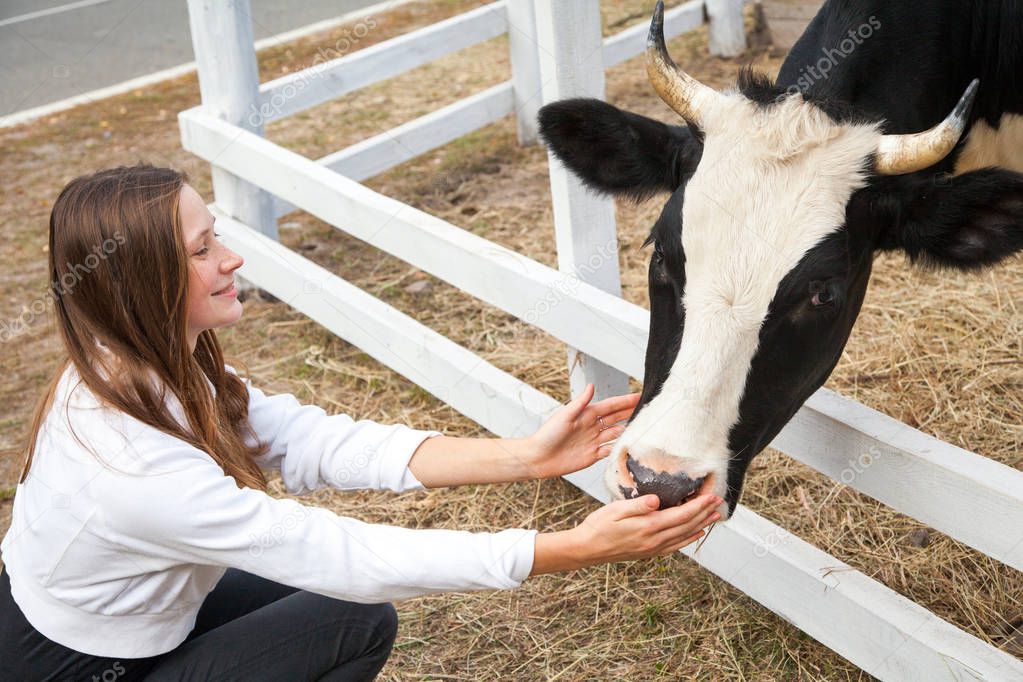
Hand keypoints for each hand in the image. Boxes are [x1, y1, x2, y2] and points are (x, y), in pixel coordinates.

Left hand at [522, 384, 640, 478]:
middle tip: (647, 408)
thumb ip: (580, 402)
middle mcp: (592, 426)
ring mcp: (593, 441)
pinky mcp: (592, 455)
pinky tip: (630, 445)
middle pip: (616, 418)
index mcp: (586, 414)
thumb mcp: (564, 416)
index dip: (625, 401)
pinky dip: (620, 447)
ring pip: (616, 433)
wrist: (538, 458)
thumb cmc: (548, 435)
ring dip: (628, 429)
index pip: (611, 406)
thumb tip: (591, 386)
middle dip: (631, 412)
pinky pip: (610, 450)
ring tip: (643, 426)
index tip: (639, 395)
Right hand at [530, 493, 722, 574]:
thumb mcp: (615, 510)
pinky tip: (695, 533)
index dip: (698, 505)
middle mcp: (654, 540)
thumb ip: (637, 505)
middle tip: (719, 502)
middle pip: (687, 526)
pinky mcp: (649, 552)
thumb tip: (657, 500)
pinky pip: (675, 546)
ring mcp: (653, 548)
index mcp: (648, 527)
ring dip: (701, 525)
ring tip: (714, 517)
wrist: (588, 549)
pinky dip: (688, 538)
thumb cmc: (599, 525)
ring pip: (684, 536)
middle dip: (704, 513)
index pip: (681, 515)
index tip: (711, 496)